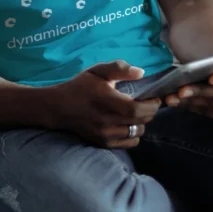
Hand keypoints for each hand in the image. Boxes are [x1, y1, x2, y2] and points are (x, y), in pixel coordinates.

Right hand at [42, 60, 160, 148]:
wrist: (59, 107)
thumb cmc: (80, 86)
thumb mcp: (97, 71)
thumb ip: (119, 68)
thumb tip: (141, 73)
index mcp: (106, 100)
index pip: (137, 109)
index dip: (151, 105)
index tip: (154, 98)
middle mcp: (107, 120)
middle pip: (140, 122)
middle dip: (149, 112)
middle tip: (146, 104)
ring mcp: (105, 134)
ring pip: (137, 133)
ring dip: (141, 123)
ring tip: (135, 114)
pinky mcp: (104, 143)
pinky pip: (129, 143)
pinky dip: (133, 134)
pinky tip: (127, 124)